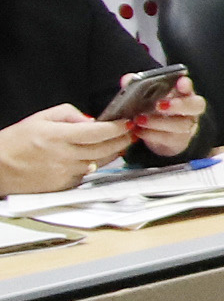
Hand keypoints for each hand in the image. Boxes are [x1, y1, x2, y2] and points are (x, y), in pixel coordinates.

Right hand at [0, 103, 135, 194]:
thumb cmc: (15, 142)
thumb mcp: (40, 119)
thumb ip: (69, 114)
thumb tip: (91, 120)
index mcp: (58, 137)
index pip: (99, 132)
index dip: (118, 127)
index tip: (127, 122)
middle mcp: (65, 156)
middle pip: (105, 149)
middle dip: (123, 140)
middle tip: (131, 133)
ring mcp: (66, 173)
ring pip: (100, 163)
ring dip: (113, 153)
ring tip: (120, 143)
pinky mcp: (64, 186)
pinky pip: (87, 174)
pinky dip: (94, 165)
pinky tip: (95, 157)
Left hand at [126, 75, 200, 160]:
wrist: (159, 135)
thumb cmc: (154, 111)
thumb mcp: (147, 98)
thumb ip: (138, 87)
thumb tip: (127, 79)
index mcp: (183, 94)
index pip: (189, 87)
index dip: (186, 85)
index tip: (180, 81)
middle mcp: (190, 110)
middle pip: (195, 106)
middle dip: (179, 105)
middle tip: (159, 104)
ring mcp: (187, 126)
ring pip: (181, 125)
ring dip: (158, 122)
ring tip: (139, 119)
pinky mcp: (178, 141)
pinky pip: (168, 138)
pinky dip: (151, 134)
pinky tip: (138, 131)